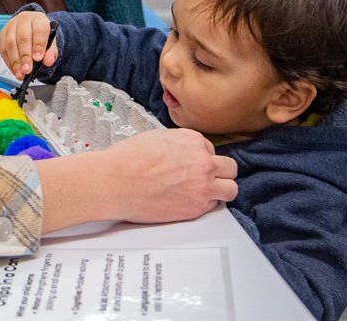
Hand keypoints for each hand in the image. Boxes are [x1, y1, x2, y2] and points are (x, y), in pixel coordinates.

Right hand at [0, 11, 56, 77]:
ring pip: (10, 44)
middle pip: (22, 38)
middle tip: (27, 70)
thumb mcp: (50, 43)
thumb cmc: (40, 37)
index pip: (39, 31)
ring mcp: (10, 26)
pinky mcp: (1, 35)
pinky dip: (9, 62)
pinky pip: (3, 49)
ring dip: (15, 62)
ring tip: (20, 74)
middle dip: (25, 56)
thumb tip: (48, 62)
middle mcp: (23, 20)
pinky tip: (15, 70)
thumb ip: (51, 52)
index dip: (38, 45)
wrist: (30, 28)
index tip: (38, 59)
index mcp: (38, 19)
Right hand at [35, 128, 237, 231]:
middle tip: (208, 177)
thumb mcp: (156, 137)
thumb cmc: (128, 159)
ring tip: (208, 192)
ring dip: (221, 189)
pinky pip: (213, 207)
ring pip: (230, 189)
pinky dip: (205, 204)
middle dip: (220, 171)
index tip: (191, 163)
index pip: (210, 148)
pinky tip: (190, 201)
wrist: (115, 182)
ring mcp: (202, 187)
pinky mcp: (195, 208)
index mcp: (192, 141)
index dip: (200, 156)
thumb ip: (178, 143)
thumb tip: (183, 150)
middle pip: (229, 168)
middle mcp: (203, 162)